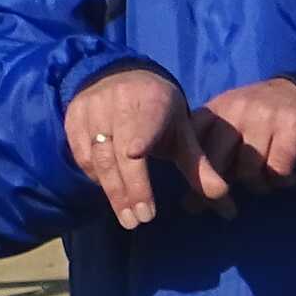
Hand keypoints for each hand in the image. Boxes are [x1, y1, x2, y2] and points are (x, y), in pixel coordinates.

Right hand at [65, 69, 234, 228]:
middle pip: (120, 151)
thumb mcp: (181, 131)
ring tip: (128, 218)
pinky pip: (81, 154)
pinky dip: (94, 176)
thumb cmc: (158, 110)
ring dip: (112, 191)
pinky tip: (110, 192)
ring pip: (98, 157)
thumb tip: (221, 196)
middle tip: (140, 220)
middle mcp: (119, 101)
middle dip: (131, 188)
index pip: (145, 121)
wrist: (120, 76)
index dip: (140, 136)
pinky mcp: (74, 116)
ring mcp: (93, 108)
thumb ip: (197, 165)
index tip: (136, 152)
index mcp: (153, 101)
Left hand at [193, 78, 295, 194]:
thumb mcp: (226, 128)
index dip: (193, 176)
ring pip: (248, 169)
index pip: (191, 145)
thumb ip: (207, 159)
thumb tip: (190, 206)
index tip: (201, 194)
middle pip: (216, 162)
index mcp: (214, 110)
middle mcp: (235, 109)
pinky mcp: (291, 127)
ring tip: (264, 182)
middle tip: (228, 205)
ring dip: (257, 185)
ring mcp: (263, 116)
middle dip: (220, 190)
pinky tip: (286, 178)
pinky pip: (277, 169)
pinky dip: (280, 180)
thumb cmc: (254, 120)